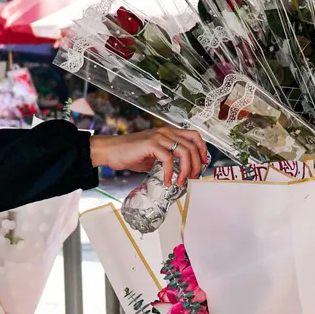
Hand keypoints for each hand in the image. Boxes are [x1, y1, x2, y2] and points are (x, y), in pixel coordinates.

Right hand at [88, 126, 208, 185]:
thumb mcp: (153, 156)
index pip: (194, 136)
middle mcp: (166, 132)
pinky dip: (170, 172)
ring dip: (186, 169)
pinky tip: (167, 180)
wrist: (111, 151)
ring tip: (181, 181)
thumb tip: (179, 172)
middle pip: (193, 145)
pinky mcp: (151, 144)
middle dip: (197, 164)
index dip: (203, 149)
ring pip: (184, 151)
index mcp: (168, 133)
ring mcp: (158, 137)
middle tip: (193, 177)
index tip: (203, 163)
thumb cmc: (130, 154)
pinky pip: (168, 159)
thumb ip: (167, 159)